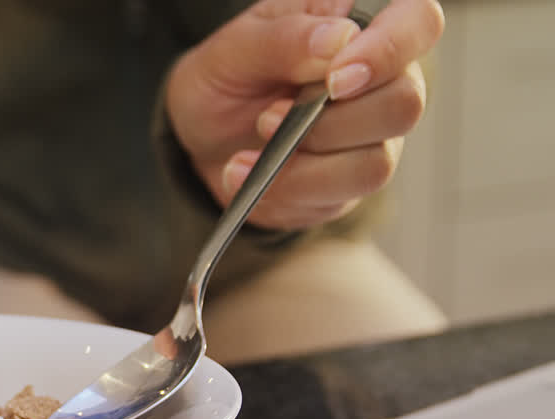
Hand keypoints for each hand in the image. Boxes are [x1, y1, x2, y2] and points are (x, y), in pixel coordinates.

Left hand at [166, 0, 444, 230]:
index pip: (417, 22)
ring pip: (376, 163)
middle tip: (268, 115)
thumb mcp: (236, 47)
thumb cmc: (227, 75)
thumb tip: (338, 41)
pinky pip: (337, 197)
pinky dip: (285, 189)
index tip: (335, 79)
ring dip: (305, 164)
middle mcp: (382, 82)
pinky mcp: (348, 183)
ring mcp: (372, 138)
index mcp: (362, 27)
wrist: (198, 132)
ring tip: (251, 150)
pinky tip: (243, 173)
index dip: (389, 50)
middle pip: (404, 104)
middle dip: (329, 121)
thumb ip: (286, 38)